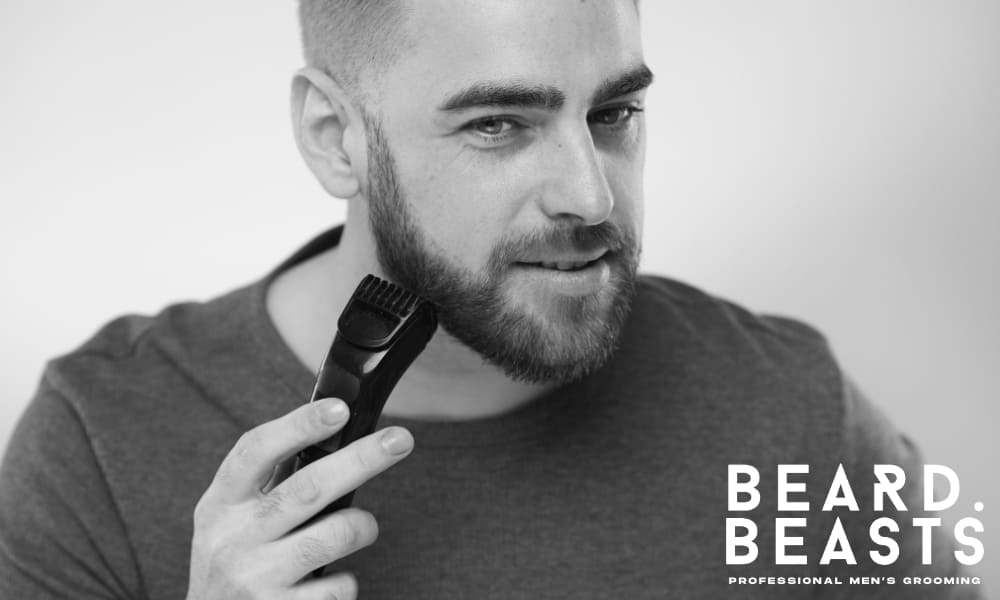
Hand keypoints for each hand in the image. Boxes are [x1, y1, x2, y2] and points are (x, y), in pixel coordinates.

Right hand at [185, 398, 413, 598]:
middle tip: (401, 439)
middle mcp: (233, 539)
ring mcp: (255, 579)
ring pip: (335, 534)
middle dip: (361, 459)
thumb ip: (270, 479)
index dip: (299, 426)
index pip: (256, 451)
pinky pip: (340, 587)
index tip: (339, 408)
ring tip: (361, 527)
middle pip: (309, 488)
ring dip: (362, 525)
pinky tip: (331, 580)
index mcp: (221, 503)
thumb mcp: (232, 516)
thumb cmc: (236, 558)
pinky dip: (347, 580)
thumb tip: (330, 423)